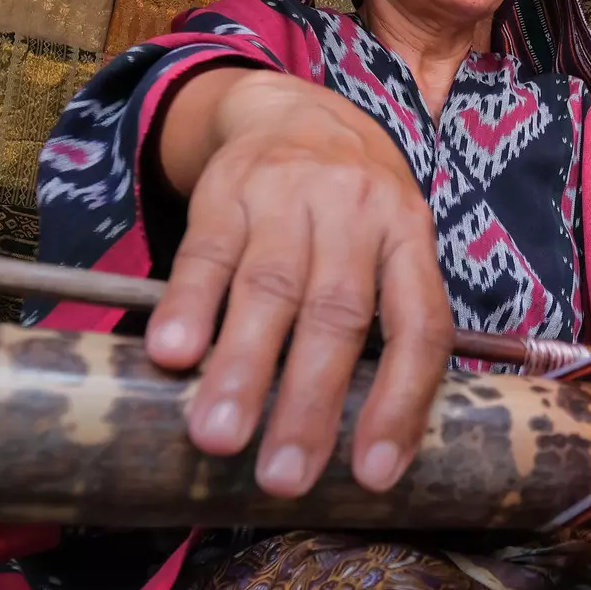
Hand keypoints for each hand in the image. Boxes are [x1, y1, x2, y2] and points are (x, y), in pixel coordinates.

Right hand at [144, 69, 452, 496]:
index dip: (401, 403)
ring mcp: (289, 197)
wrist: (293, 111)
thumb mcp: (388, 249)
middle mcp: (356, 213)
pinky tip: (172, 353)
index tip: (374, 475)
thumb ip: (381, 327)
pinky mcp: (227, 190)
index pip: (418, 326)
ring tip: (218, 438)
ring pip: (270, 287)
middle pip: (337, 313)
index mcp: (408, 238)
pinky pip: (207, 250)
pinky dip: (188, 304)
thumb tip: (367, 450)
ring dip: (243, 368)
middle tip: (283, 478)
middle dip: (309, 402)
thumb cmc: (351, 214)